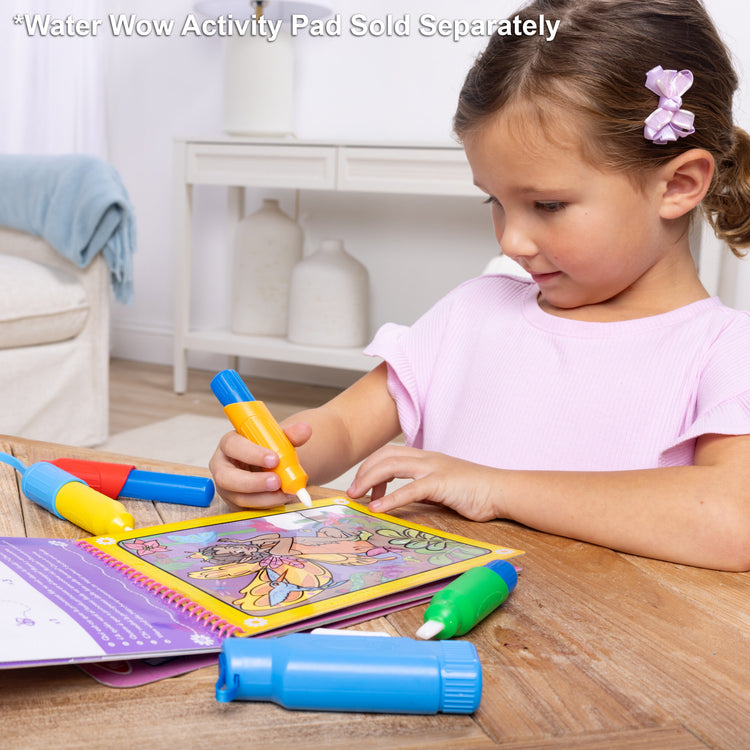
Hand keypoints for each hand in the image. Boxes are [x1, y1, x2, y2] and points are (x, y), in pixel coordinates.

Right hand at [209, 422, 311, 508]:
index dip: (252, 453)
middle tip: (277, 481)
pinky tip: (282, 499)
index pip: (232, 445)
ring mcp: (227, 488)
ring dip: (264, 498)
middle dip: (253, 482)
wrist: (270, 467)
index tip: (274, 459)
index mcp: (229, 444)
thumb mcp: (278, 439)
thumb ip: (291, 434)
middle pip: (226, 477)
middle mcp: (222, 467)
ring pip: (239, 497)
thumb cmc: (269, 450)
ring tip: (286, 492)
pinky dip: (267, 506)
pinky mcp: (235, 504)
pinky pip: (247, 510)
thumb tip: (305, 429)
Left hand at [347, 444, 503, 520]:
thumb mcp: (441, 486)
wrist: (501, 490)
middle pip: (384, 456)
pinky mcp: (441, 482)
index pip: (389, 453)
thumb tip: (399, 499)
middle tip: (352, 493)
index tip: (364, 488)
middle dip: (363, 472)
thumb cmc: (474, 491)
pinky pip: (409, 489)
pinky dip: (389, 499)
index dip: (371, 467)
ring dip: (369, 481)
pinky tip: (377, 508)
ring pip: (391, 466)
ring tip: (357, 497)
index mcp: (426, 457)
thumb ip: (421, 488)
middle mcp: (426, 458)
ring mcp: (433, 468)